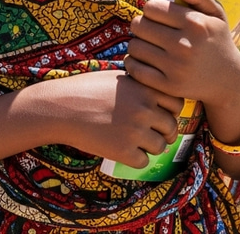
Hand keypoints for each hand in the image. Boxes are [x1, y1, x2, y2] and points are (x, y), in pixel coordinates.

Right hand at [48, 70, 183, 168]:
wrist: (62, 107)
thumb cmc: (86, 89)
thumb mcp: (118, 77)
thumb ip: (140, 85)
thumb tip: (158, 95)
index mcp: (145, 89)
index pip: (177, 103)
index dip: (171, 110)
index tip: (163, 114)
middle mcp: (145, 109)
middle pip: (171, 127)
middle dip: (165, 132)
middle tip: (154, 134)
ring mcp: (136, 131)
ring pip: (160, 146)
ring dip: (151, 146)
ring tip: (137, 142)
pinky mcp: (124, 151)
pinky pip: (143, 162)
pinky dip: (136, 159)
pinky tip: (124, 151)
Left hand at [126, 0, 239, 108]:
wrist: (229, 81)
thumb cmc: (218, 40)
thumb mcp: (216, 13)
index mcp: (194, 23)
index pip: (152, 8)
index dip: (151, 10)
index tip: (158, 16)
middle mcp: (184, 45)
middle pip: (139, 25)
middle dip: (142, 25)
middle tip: (150, 30)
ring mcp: (176, 67)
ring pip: (134, 46)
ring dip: (137, 43)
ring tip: (148, 45)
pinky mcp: (168, 86)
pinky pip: (135, 68)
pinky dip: (134, 62)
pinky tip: (144, 60)